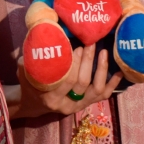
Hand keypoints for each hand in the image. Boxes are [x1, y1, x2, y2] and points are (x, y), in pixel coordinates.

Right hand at [6, 46, 121, 119]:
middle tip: (89, 44)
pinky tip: (119, 71)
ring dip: (101, 69)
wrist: (34, 102)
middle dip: (87, 61)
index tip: (76, 46)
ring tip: (103, 51)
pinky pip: (104, 95)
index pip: (66, 80)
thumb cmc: (30, 84)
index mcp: (50, 98)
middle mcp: (67, 105)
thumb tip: (37, 37)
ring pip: (96, 90)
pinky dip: (113, 83)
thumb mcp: (24, 73)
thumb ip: (29, 60)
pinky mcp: (87, 104)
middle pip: (82, 83)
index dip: (73, 64)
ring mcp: (79, 106)